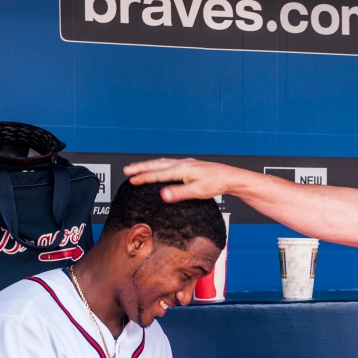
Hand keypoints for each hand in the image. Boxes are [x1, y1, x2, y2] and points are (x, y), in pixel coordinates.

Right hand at [124, 158, 241, 202]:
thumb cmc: (216, 184)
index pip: (158, 174)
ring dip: (149, 165)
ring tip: (138, 167)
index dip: (143, 177)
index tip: (131, 180)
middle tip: (127, 170)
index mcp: (182, 169)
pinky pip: (170, 163)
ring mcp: (186, 163)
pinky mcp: (190, 166)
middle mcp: (182, 164)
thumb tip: (163, 194)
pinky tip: (160, 166)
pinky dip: (160, 164)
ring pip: (162, 162)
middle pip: (157, 165)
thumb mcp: (197, 191)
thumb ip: (179, 193)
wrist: (230, 178)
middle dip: (141, 167)